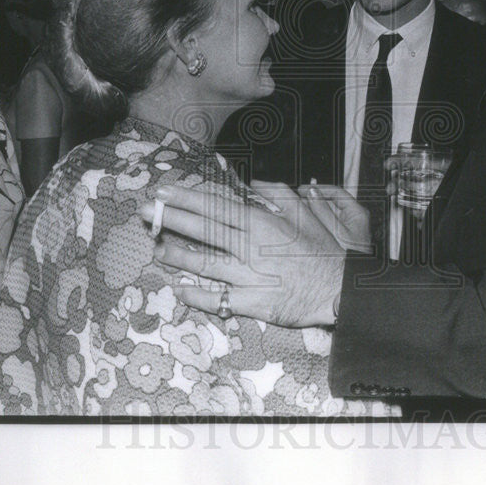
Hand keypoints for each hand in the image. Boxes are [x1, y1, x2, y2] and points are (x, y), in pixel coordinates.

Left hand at [143, 181, 344, 327]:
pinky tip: (180, 289)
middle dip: (171, 219)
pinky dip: (197, 295)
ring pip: (204, 263)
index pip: (216, 206)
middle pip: (203, 230)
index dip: (187, 198)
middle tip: (146, 213)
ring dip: (177, 256)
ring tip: (157, 249)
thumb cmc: (324, 250)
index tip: (165, 191)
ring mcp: (248, 275)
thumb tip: (253, 183)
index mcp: (261, 222)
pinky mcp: (252, 301)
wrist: (339, 288)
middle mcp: (249, 247)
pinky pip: (217, 299)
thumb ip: (277, 194)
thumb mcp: (305, 212)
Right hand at [296, 183, 371, 253]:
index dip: (318, 189)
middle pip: (331, 202)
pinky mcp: (342, 237)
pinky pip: (327, 224)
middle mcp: (354, 219)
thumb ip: (323, 211)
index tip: (303, 190)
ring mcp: (348, 228)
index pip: (336, 192)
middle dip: (313, 200)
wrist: (353, 279)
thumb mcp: (335, 231)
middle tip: (298, 199)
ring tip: (299, 210)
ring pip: (328, 213)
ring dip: (313, 211)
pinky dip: (316, 221)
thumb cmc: (351, 257)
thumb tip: (312, 193)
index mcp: (357, 213)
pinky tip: (306, 224)